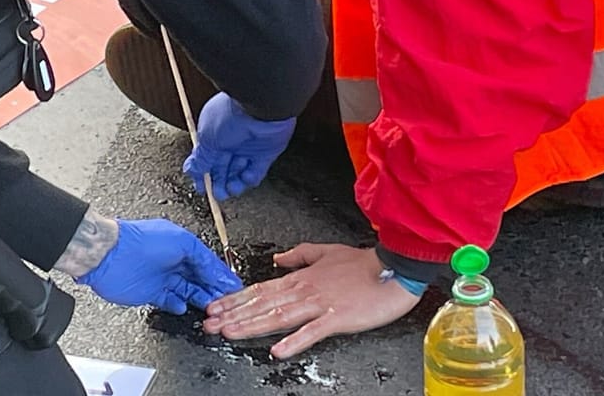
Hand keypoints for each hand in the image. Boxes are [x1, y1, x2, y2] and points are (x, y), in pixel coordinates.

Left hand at [79, 219, 243, 313]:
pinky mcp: (151, 293)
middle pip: (199, 278)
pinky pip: (169, 301)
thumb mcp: (182, 242)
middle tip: (226, 300)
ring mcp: (162, 277)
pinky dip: (179, 305)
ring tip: (211, 306)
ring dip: (200, 298)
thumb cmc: (141, 241)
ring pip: (187, 291)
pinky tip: (184, 307)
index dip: (220, 275)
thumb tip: (218, 271)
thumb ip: (203, 259)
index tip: (233, 287)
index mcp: (181, 245)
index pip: (207, 263)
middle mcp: (173, 261)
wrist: (110, 255)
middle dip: (213, 289)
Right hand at [184, 94, 295, 200]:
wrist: (259, 107)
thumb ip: (201, 158)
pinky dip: (250, 178)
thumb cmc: (229, 117)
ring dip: (234, 184)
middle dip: (219, 183)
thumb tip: (190, 170)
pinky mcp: (265, 154)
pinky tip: (246, 175)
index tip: (200, 189)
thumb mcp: (208, 140)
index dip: (202, 175)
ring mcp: (248, 149)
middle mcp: (231, 143)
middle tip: (218, 193)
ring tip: (232, 187)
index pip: (206, 160)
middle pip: (223, 169)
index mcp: (214, 137)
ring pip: (238, 173)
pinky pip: (256, 172)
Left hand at [201, 244, 420, 358]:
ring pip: (278, 316)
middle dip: (233, 314)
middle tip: (209, 323)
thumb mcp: (326, 252)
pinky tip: (277, 350)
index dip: (235, 299)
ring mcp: (319, 305)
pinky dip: (294, 341)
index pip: (261, 289)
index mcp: (301, 277)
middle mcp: (304, 290)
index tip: (215, 306)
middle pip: (262, 304)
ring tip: (229, 333)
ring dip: (251, 325)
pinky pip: (311, 331)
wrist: (394, 268)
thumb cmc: (363, 263)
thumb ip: (299, 255)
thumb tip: (277, 259)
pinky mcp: (336, 318)